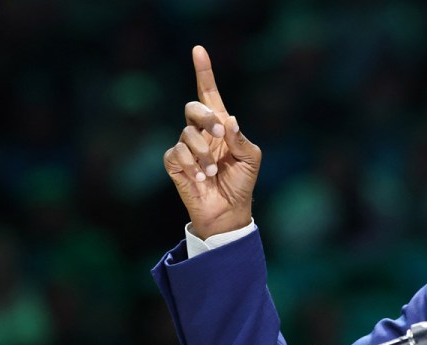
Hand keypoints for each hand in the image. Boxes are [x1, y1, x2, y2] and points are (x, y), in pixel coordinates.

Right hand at [164, 46, 261, 237]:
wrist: (229, 212)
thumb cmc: (241, 183)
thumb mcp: (251, 159)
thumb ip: (241, 139)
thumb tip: (228, 120)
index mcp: (220, 126)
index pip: (209, 94)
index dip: (204, 72)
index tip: (199, 50)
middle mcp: (201, 133)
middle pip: (192, 108)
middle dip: (204, 118)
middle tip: (218, 135)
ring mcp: (186, 147)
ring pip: (185, 134)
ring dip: (202, 154)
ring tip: (211, 173)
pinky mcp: (175, 163)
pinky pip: (176, 154)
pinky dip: (191, 166)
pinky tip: (200, 179)